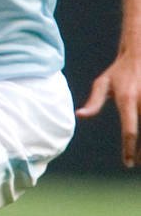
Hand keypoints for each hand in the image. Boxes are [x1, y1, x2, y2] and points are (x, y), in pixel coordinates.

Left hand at [75, 52, 140, 167]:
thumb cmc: (119, 70)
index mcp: (128, 100)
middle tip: (137, 162)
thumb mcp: (103, 83)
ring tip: (140, 156)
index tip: (129, 163)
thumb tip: (80, 115)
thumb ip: (94, 102)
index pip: (130, 130)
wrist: (139, 52)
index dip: (130, 149)